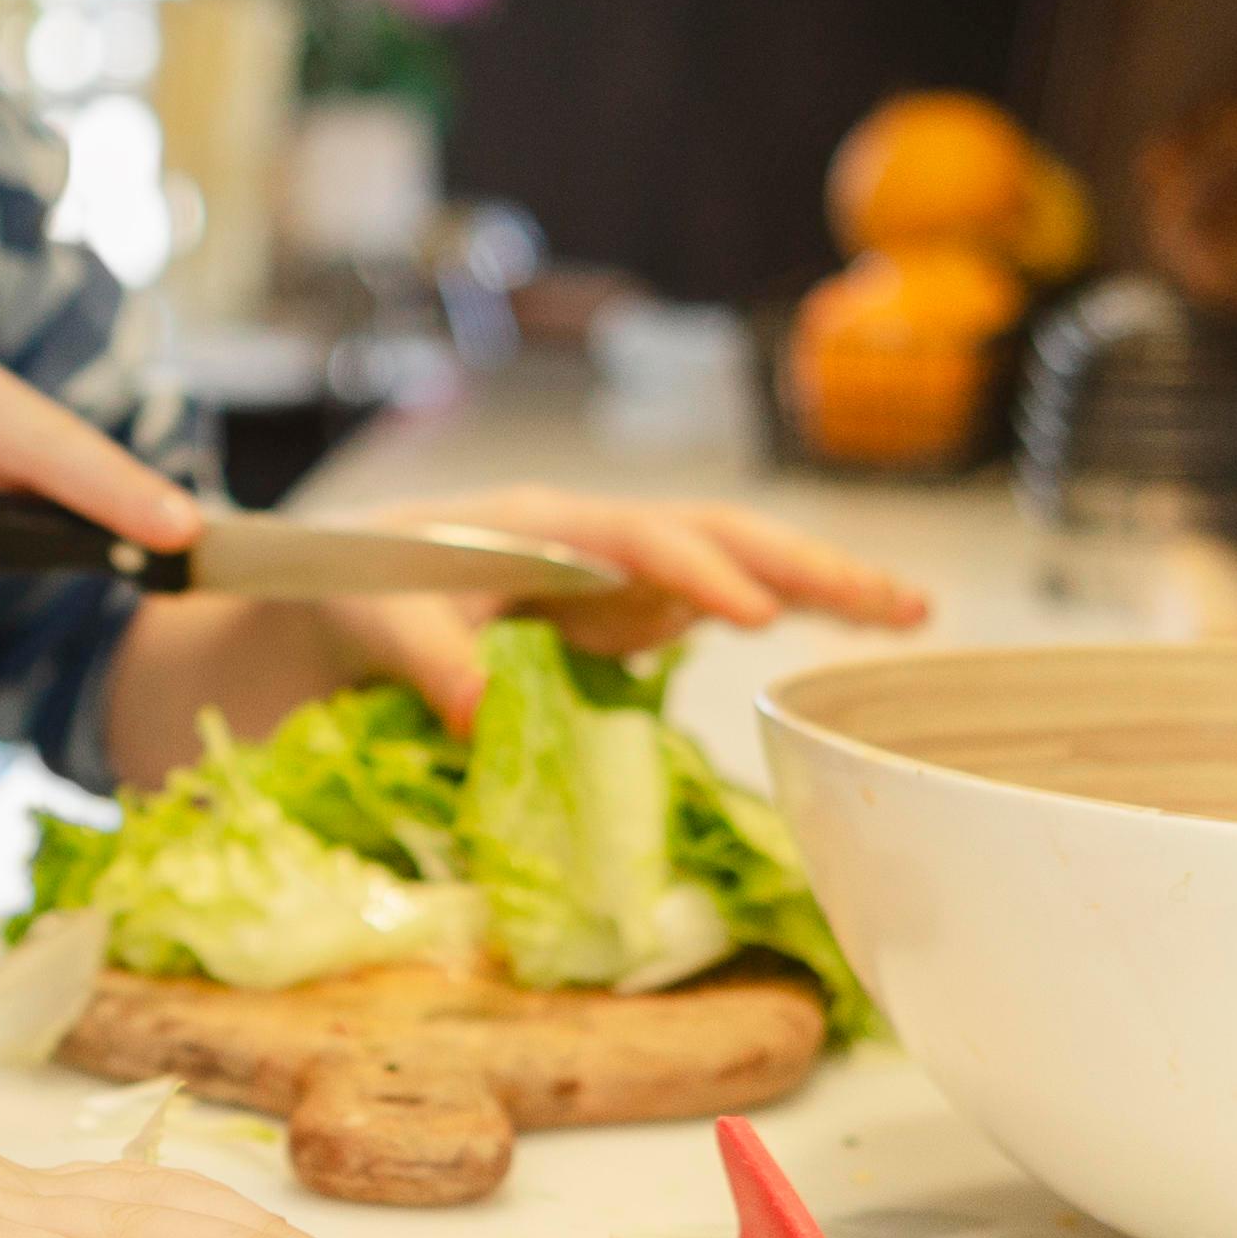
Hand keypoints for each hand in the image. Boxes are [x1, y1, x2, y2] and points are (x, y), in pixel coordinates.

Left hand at [304, 484, 929, 731]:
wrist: (329, 586)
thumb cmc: (346, 586)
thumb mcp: (369, 617)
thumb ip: (424, 654)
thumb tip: (477, 714)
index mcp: (541, 523)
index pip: (641, 541)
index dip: (699, 574)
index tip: (758, 614)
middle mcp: (594, 537)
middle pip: (718, 536)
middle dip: (807, 564)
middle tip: (899, 606)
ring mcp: (614, 572)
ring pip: (735, 565)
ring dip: (818, 584)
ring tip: (907, 617)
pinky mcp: (617, 610)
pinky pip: (711, 607)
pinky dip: (780, 612)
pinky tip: (844, 637)